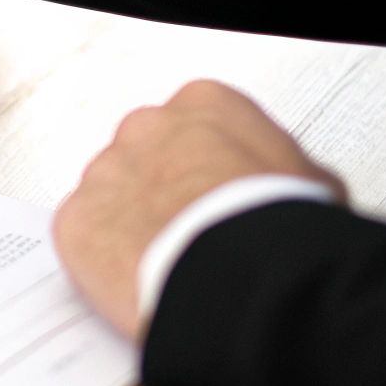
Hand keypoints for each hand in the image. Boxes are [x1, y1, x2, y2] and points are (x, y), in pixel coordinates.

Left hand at [52, 80, 345, 337]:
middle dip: (164, 191)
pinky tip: (137, 280)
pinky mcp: (74, 220)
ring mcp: (104, 172)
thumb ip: (282, 168)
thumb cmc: (279, 229)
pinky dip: (102, 259)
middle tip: (190, 232)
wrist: (241, 274)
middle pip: (146, 157)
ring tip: (168, 264)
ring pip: (111, 196)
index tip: (215, 194)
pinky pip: (83, 236)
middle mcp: (146, 128)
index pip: (195, 127)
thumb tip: (293, 186)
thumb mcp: (311, 183)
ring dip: (131, 224)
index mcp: (205, 105)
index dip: (207, 168)